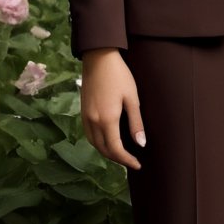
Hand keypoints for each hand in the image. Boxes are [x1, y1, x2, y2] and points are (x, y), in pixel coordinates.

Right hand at [80, 48, 145, 170]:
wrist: (98, 58)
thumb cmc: (119, 76)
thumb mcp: (132, 98)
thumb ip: (135, 123)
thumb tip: (140, 144)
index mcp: (107, 120)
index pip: (116, 149)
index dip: (127, 160)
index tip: (137, 165)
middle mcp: (93, 122)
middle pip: (103, 150)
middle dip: (117, 158)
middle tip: (131, 161)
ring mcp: (85, 117)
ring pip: (94, 144)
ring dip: (107, 152)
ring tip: (121, 154)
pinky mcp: (82, 112)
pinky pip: (89, 135)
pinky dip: (98, 143)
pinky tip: (107, 140)